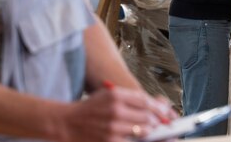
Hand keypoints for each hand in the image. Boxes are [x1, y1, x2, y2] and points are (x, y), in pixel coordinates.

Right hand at [57, 87, 174, 141]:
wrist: (66, 123)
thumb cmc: (90, 109)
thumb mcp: (108, 95)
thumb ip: (130, 98)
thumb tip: (155, 106)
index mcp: (116, 94)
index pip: (145, 100)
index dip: (157, 107)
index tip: (164, 112)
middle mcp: (115, 109)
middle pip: (146, 115)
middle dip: (155, 121)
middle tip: (158, 124)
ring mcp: (113, 127)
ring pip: (142, 130)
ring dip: (148, 132)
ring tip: (149, 131)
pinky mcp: (110, 141)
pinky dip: (137, 140)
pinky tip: (137, 138)